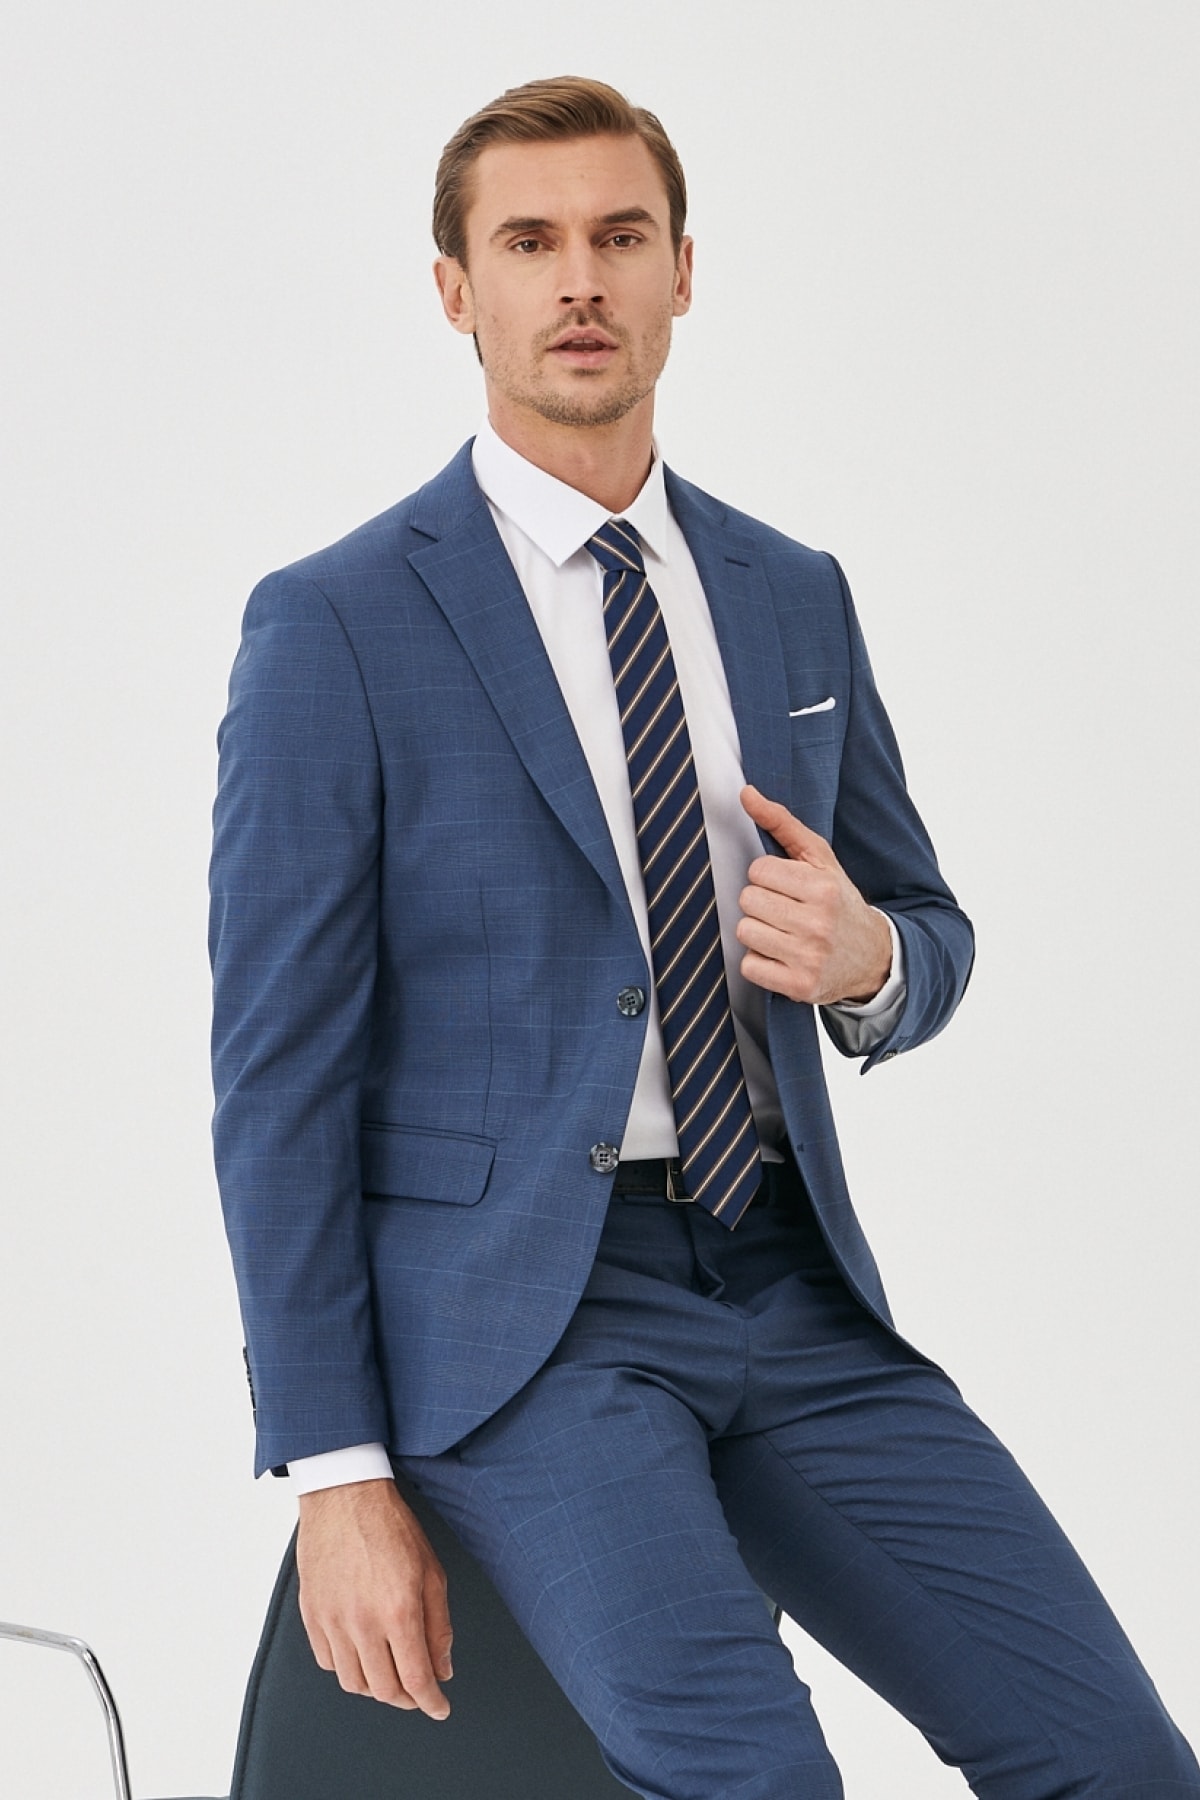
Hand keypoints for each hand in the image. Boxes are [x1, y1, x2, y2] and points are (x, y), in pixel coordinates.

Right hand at [296, 1478, 452, 1716]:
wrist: (345, 1497)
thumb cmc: (391, 1527)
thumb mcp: (432, 1571)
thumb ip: (439, 1626)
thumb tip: (442, 1669)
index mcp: (399, 1610)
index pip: (416, 1680)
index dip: (431, 1702)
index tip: (439, 1708)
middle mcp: (362, 1622)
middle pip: (384, 1690)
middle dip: (407, 1699)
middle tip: (419, 1692)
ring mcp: (332, 1621)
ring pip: (354, 1683)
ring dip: (377, 1688)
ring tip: (391, 1674)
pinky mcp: (312, 1615)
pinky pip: (328, 1663)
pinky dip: (348, 1669)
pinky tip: (362, 1654)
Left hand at [736, 785, 891, 1005]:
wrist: (873, 957)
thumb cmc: (839, 902)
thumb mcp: (820, 859)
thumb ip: (782, 823)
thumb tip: (746, 793)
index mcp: (822, 888)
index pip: (758, 871)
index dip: (768, 877)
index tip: (787, 887)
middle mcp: (817, 923)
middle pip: (748, 900)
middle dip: (761, 903)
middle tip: (784, 910)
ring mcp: (808, 957)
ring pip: (745, 932)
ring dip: (757, 932)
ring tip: (783, 932)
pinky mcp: (799, 986)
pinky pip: (749, 967)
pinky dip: (759, 962)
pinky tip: (781, 956)